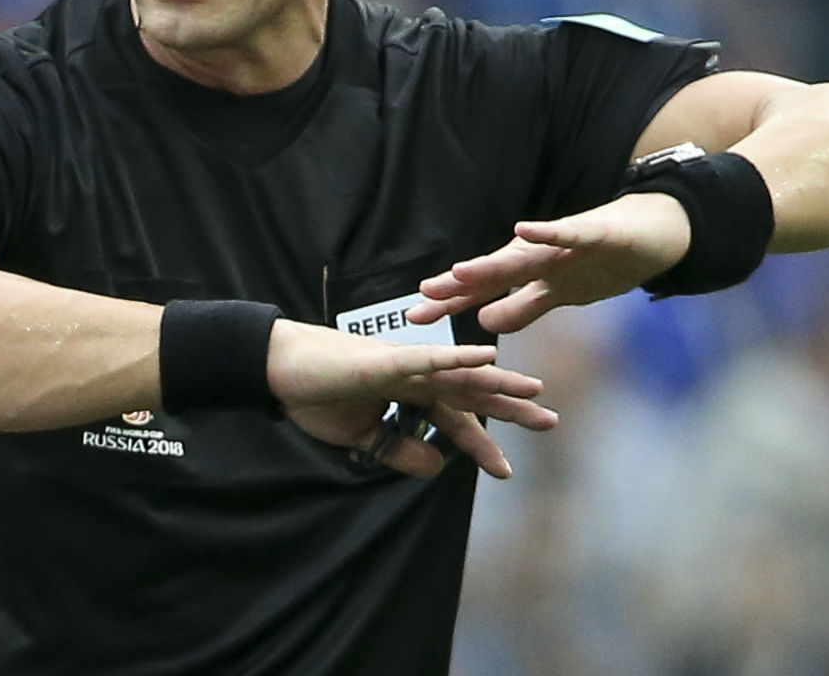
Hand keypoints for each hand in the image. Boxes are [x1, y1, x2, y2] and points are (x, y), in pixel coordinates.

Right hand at [265, 321, 557, 479]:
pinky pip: (429, 359)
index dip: (480, 446)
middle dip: (510, 407)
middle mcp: (414, 374)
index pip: (455, 421)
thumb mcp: (361, 438)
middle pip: (471, 393)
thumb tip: (437, 469)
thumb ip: (399, 451)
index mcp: (408, 393)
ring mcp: (404, 364)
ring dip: (499, 381)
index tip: (505, 472)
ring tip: (535, 390)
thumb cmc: (314, 396)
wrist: (278, 370)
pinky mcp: (388, 360)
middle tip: (550, 421)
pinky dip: (458, 359)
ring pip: (460, 374)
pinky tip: (487, 356)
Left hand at [407, 192, 689, 333]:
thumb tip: (484, 325)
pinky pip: (570, 234)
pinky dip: (549, 233)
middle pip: (494, 273)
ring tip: (460, 271)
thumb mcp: (560, 295)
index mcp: (531, 271)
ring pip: (525, 255)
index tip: (414, 318)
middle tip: (424, 295)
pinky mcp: (598, 233)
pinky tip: (526, 229)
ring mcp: (567, 243)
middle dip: (459, 286)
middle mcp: (540, 254)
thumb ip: (523, 308)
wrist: (660, 230)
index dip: (451, 302)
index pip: (484, 289)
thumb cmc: (605, 260)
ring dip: (493, 263)